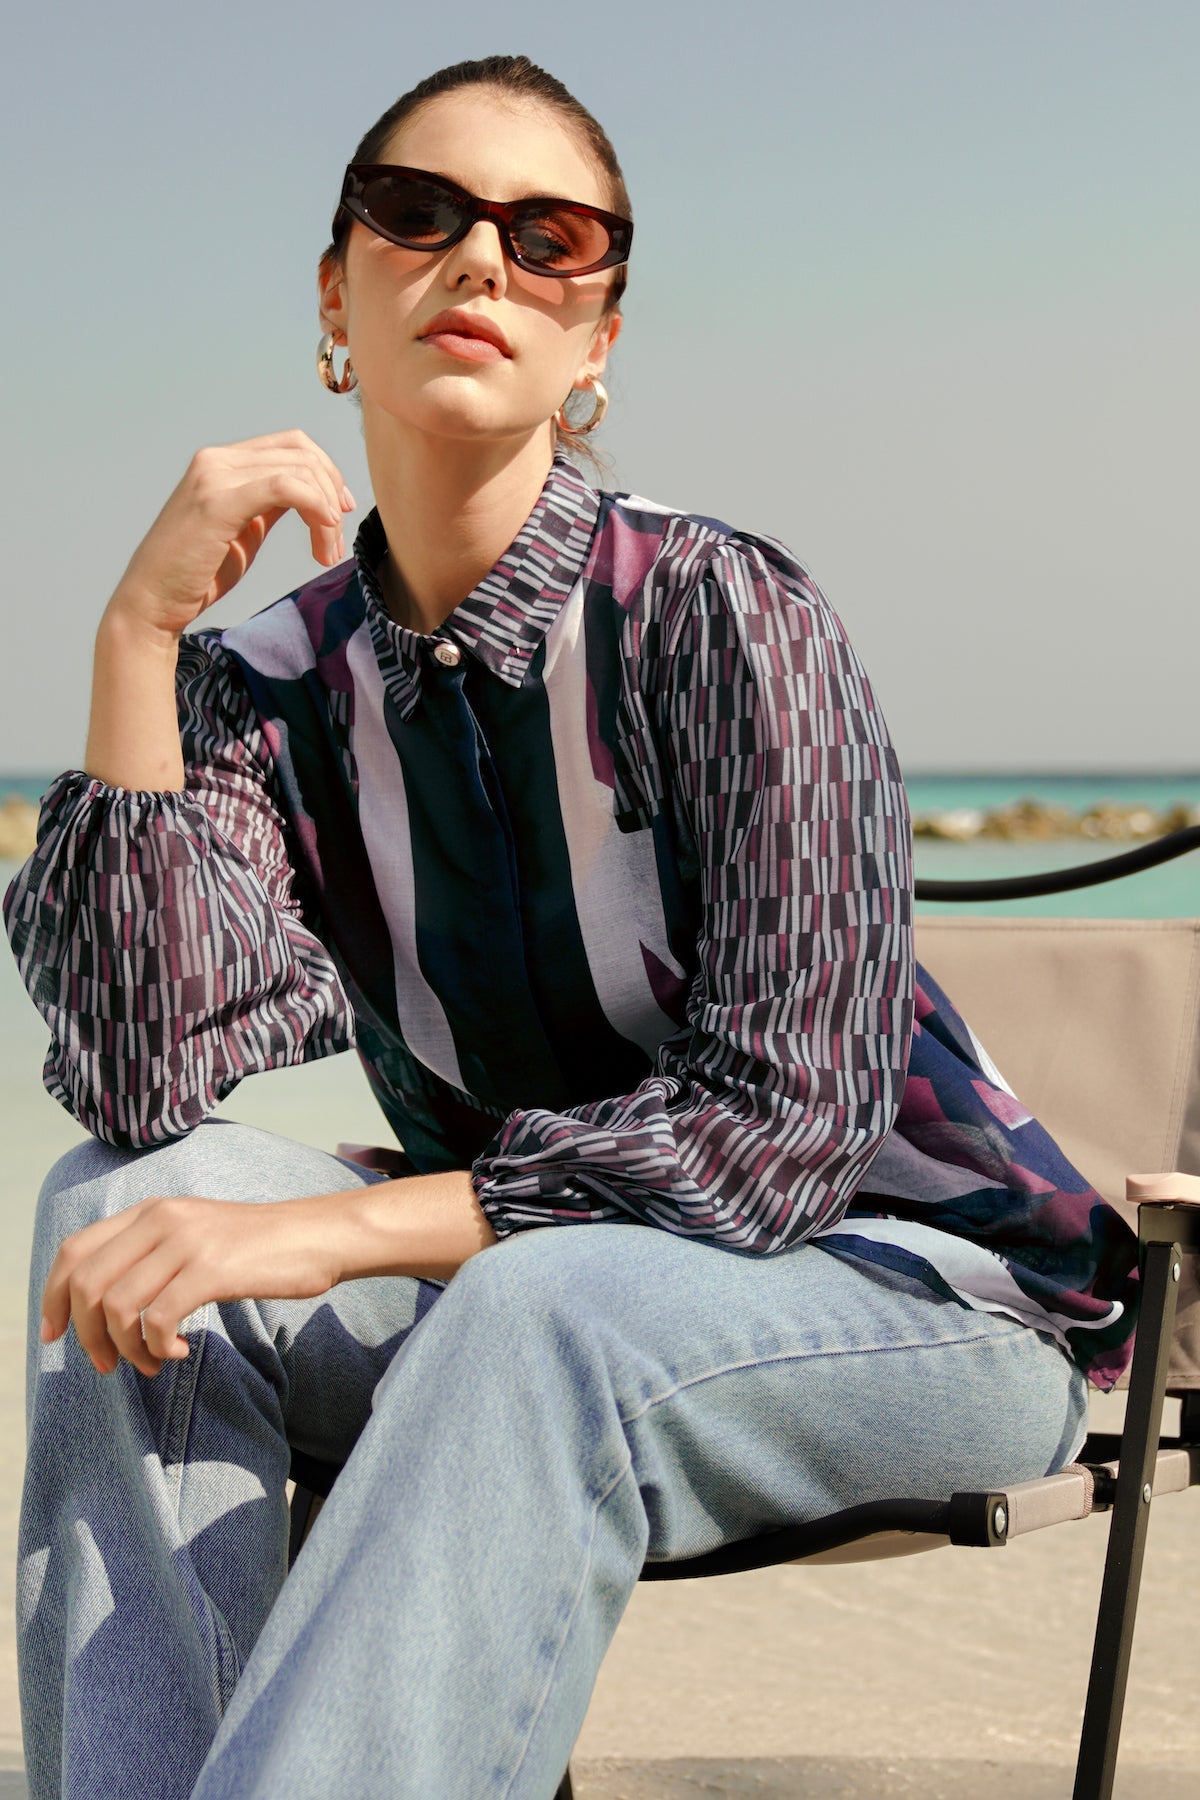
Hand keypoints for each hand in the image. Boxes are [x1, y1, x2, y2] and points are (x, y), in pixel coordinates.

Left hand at [40, 1192, 344, 1378]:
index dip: (53, 1297)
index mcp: (151, 1210)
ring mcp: (186, 1242)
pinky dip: (158, 1347)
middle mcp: (161, 1218)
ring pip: (118, 1307)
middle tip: (107, 1364)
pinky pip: (157, 1320)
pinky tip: (179, 1351)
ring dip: (126, 1349)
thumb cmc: (258, 1247)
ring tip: (153, 1362)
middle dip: (87, 1334)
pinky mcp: (211, 1269)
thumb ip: (151, 1254)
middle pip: (85, 1283)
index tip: (56, 1335)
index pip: (74, 1250)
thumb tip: (107, 1305)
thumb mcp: (194, 1235)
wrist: (319, 1236)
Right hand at [108, 429, 356, 641]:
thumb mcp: (244, 530)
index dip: (326, 473)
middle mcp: (216, 460)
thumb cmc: (198, 573)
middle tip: (337, 540)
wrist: (153, 602)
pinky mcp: (217, 502)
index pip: (291, 445)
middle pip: (300, 452)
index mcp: (222, 462)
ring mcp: (214, 476)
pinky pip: (284, 487)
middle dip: (332, 492)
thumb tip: (309, 495)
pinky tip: (323, 535)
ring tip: (327, 553)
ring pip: (298, 470)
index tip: (340, 512)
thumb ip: (269, 505)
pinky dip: (314, 507)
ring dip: (326, 513)